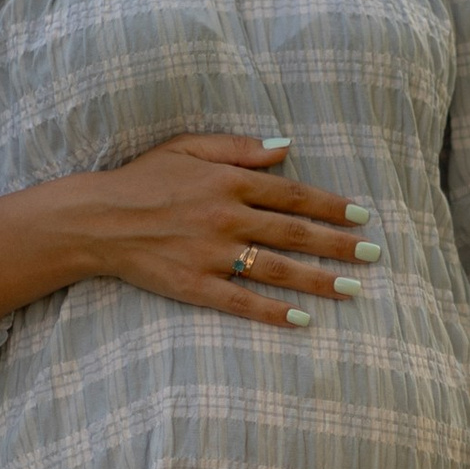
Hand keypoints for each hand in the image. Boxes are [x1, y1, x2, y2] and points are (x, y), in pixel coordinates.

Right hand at [0, 136, 372, 337]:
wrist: (96, 219)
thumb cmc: (143, 178)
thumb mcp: (188, 147)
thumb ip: (239, 148)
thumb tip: (286, 147)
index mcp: (228, 182)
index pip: (293, 195)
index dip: (331, 206)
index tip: (362, 216)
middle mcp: (226, 218)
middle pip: (295, 233)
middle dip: (339, 245)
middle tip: (374, 255)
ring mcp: (212, 254)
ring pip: (277, 269)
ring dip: (320, 281)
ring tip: (354, 290)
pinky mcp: (195, 285)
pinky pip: (242, 302)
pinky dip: (274, 312)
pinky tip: (304, 321)